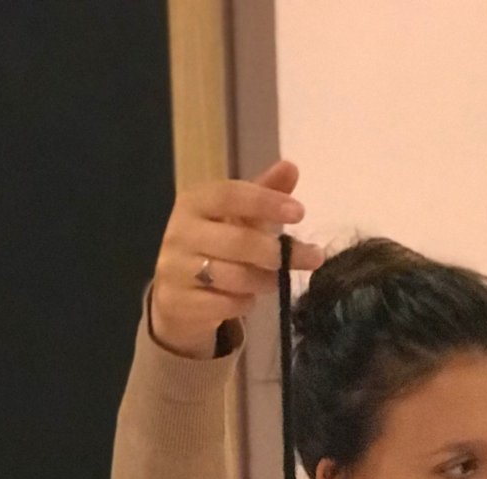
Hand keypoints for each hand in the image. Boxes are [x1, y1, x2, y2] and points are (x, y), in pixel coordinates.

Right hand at [150, 158, 326, 357]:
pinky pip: (225, 304)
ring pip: (234, 277)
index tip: (299, 213)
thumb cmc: (212, 246)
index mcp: (194, 202)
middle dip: (279, 252)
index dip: (266, 202)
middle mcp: (181, 232)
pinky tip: (248, 298)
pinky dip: (244, 303)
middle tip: (312, 257)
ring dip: (266, 280)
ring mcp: (177, 269)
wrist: (174, 294)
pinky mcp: (181, 303)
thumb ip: (262, 193)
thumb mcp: (235, 217)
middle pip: (238, 241)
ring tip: (278, 279)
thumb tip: (291, 167)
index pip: (230, 195)